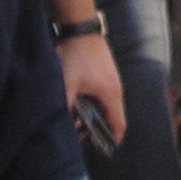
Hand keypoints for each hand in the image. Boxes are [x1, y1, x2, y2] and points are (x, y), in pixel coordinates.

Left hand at [58, 31, 124, 145]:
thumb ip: (65, 106)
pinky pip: (106, 96)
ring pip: (109, 106)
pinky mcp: (107, 73)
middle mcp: (116, 89)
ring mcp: (113, 80)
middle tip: (84, 137)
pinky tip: (81, 103)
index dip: (114, 140)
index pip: (119, 124)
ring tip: (80, 122)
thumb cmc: (77, 55)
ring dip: (98, 116)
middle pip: (115, 117)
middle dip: (102, 130)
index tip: (104, 149)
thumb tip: (61, 124)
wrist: (81, 29)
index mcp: (110, 94)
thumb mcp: (67, 84)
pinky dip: (97, 104)